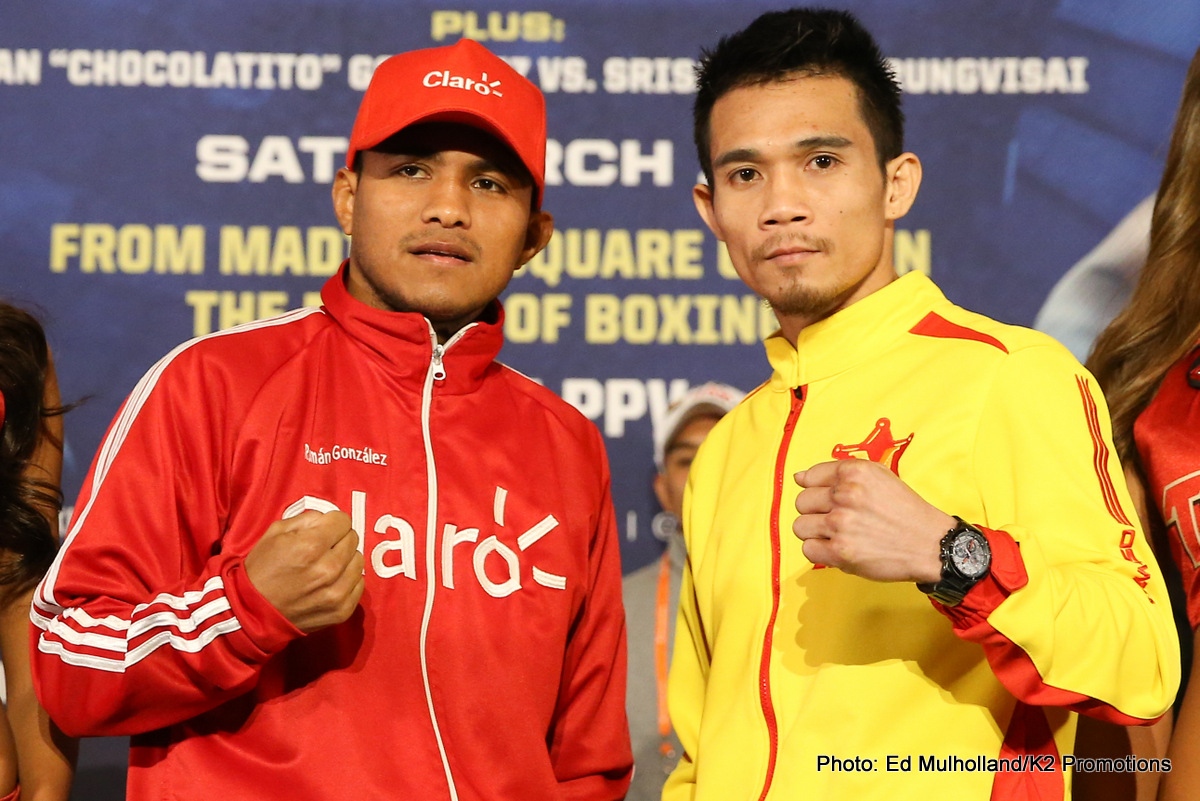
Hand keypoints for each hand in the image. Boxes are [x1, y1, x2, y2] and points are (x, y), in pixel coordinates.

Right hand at [244, 510, 364, 632]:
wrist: (252, 613)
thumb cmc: (261, 570)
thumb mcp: (275, 533)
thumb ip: (307, 519)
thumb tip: (327, 519)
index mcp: (310, 546)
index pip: (343, 521)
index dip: (331, 523)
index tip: (324, 529)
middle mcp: (328, 569)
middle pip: (352, 539)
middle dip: (338, 539)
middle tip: (322, 548)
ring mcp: (337, 593)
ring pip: (358, 561)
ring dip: (345, 559)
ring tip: (326, 565)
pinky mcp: (342, 610)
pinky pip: (359, 584)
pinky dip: (347, 580)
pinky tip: (330, 582)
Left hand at [793, 459, 952, 582]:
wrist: (930, 544)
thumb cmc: (904, 510)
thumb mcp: (878, 476)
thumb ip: (838, 473)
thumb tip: (798, 477)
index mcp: (853, 472)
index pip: (809, 478)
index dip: (817, 491)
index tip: (830, 501)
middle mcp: (845, 495)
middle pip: (801, 503)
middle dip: (815, 512)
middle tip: (837, 520)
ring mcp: (841, 524)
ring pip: (800, 527)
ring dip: (815, 533)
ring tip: (837, 535)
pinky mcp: (840, 551)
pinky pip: (808, 550)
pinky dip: (820, 552)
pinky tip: (838, 549)